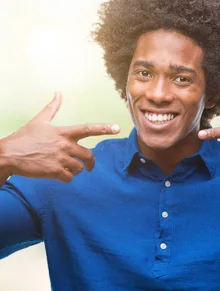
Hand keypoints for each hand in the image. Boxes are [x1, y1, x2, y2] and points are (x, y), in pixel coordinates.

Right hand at [0, 92, 120, 182]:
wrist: (8, 154)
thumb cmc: (24, 138)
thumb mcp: (39, 120)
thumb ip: (52, 108)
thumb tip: (58, 92)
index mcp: (63, 132)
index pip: (88, 129)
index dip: (104, 128)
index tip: (118, 128)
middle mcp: (64, 145)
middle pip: (89, 155)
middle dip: (90, 162)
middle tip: (89, 166)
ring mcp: (60, 159)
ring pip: (80, 168)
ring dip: (76, 170)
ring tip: (65, 168)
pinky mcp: (54, 171)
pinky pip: (70, 178)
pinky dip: (66, 178)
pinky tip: (58, 174)